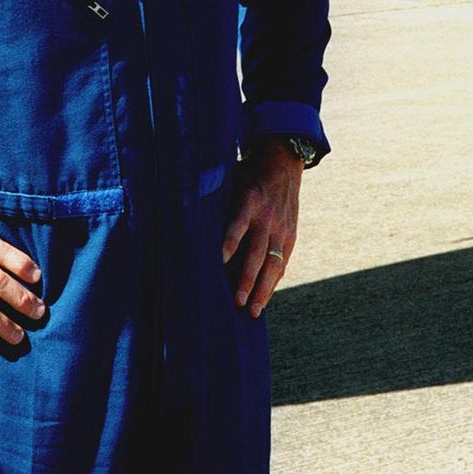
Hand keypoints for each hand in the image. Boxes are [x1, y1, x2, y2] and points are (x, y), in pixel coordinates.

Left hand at [222, 138, 302, 318]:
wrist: (283, 162)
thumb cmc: (246, 174)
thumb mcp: (229, 178)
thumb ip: (212, 197)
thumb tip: (181, 213)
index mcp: (248, 200)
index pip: (237, 224)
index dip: (229, 242)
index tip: (219, 261)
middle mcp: (267, 217)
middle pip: (257, 252)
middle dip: (246, 278)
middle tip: (236, 302)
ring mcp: (281, 228)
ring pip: (273, 264)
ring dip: (262, 289)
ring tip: (252, 311)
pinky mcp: (291, 236)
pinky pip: (282, 264)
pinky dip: (273, 282)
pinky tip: (263, 300)